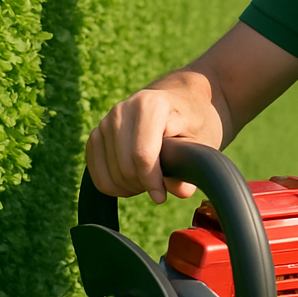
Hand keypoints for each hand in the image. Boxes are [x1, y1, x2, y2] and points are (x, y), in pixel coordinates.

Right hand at [85, 87, 219, 203]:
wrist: (178, 100)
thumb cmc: (193, 120)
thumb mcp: (202, 140)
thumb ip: (190, 166)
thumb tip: (180, 191)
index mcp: (150, 105)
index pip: (142, 154)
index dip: (151, 182)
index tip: (161, 197)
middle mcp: (123, 110)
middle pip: (124, 166)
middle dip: (142, 185)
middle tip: (159, 188)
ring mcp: (106, 121)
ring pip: (109, 172)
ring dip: (128, 186)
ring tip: (148, 182)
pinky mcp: (97, 133)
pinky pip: (95, 170)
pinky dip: (112, 184)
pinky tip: (132, 180)